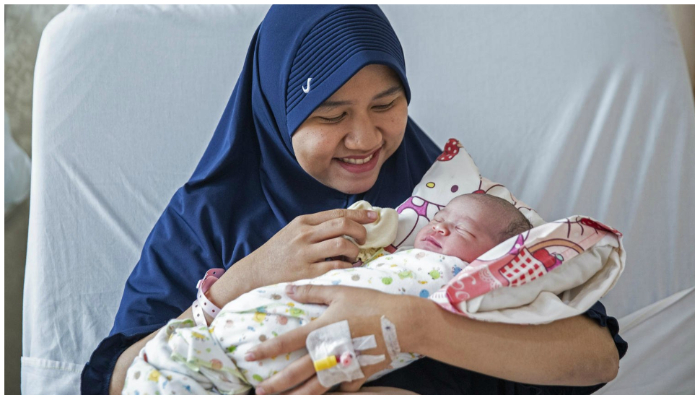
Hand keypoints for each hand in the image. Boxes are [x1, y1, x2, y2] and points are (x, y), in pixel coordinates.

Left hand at [244, 284, 419, 394]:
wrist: (402, 321)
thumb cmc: (370, 303)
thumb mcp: (339, 292)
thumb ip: (312, 292)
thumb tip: (288, 288)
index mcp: (320, 331)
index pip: (286, 342)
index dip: (266, 349)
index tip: (249, 355)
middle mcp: (328, 352)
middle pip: (296, 373)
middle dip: (276, 385)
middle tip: (259, 392)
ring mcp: (343, 366)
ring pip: (315, 388)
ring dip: (298, 396)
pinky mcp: (359, 374)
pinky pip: (344, 386)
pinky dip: (336, 390)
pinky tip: (330, 393)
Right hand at [247, 209, 377, 288]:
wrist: (255, 272)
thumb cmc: (278, 253)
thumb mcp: (293, 232)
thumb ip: (316, 227)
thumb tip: (346, 224)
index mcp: (303, 222)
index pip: (337, 214)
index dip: (359, 214)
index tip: (374, 216)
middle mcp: (304, 235)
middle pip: (342, 226)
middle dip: (360, 232)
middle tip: (364, 240)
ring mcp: (305, 254)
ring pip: (341, 245)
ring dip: (354, 251)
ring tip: (354, 256)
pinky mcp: (306, 273)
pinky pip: (335, 267)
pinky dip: (347, 267)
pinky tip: (348, 268)